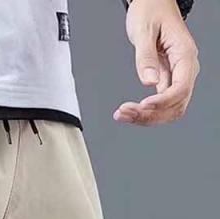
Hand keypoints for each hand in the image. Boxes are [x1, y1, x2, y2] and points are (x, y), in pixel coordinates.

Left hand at [114, 0, 199, 125]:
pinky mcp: (166, 80)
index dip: (162, 102)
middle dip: (151, 114)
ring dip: (146, 117)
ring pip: (169, 109)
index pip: (180, 88)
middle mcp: (185, 68)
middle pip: (176, 105)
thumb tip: (149, 82)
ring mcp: (176, 76)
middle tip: (125, 113)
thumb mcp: (144, 31)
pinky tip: (129, 111)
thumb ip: (146, 57)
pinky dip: (145, 112)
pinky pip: (160, 104)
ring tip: (123, 114)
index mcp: (184, 54)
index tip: (142, 105)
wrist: (152, 3)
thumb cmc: (151, 11)